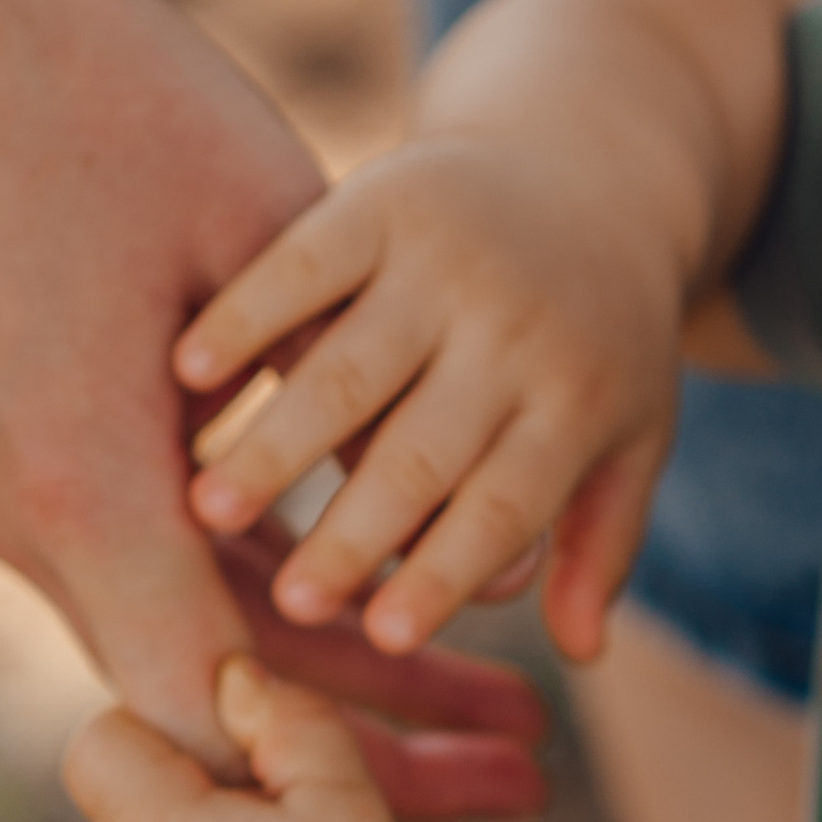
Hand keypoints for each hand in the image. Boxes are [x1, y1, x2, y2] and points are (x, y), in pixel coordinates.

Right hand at [0, 0, 546, 818]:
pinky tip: (382, 601)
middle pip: (213, 688)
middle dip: (373, 738)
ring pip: (185, 625)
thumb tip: (451, 532)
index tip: (487, 779)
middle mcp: (25, 512)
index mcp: (83, 480)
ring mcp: (4, 487)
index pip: (216, 697)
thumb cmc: (107, 96)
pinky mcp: (12, 450)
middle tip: (524, 767)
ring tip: (486, 704)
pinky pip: (151, 559)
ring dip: (328, 667)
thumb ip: (342, 412)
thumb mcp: (268, 247)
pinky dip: (262, 589)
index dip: (355, 755)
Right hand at [178, 123, 688, 666]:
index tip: (380, 640)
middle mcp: (513, 324)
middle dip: (353, 534)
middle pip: (419, 451)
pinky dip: (245, 318)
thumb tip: (579, 652)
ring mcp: (448, 256)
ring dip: (277, 441)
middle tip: (286, 606)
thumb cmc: (602, 334)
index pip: (505, 507)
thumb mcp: (633, 429)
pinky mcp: (384, 195)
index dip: (443, 574)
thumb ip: (604, 539)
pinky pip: (301, 266)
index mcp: (580, 395)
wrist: (578, 169)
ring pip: (351, 368)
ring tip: (210, 509)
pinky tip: (188, 375)